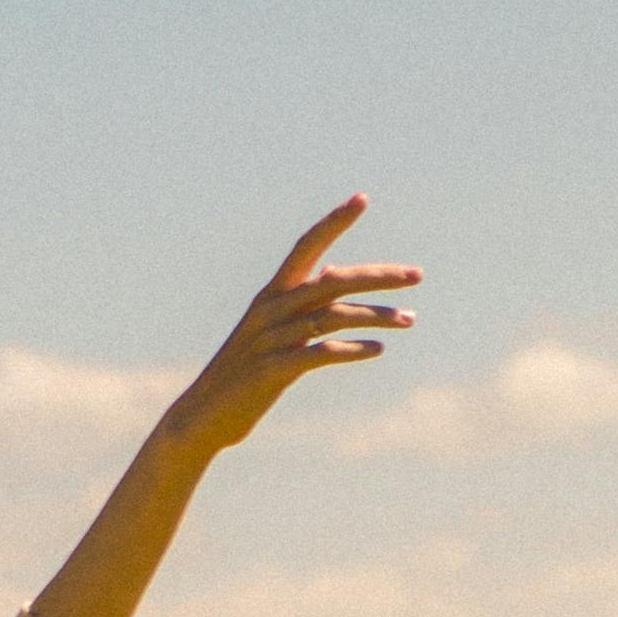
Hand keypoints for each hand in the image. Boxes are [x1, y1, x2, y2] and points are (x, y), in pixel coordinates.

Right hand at [150, 198, 418, 463]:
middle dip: (376, 276)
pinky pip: (320, 352)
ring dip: (376, 316)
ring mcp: (270, 340)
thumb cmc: (243, 376)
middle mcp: (270, 310)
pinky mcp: (271, 371)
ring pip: (332, 316)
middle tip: (417, 275)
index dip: (333, 222)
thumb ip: (301, 306)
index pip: (305, 247)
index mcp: (270, 296)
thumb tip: (333, 276)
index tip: (362, 198)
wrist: (201, 418)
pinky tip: (377, 349)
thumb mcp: (271, 333)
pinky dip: (351, 348)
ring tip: (408, 319)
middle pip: (331, 280)